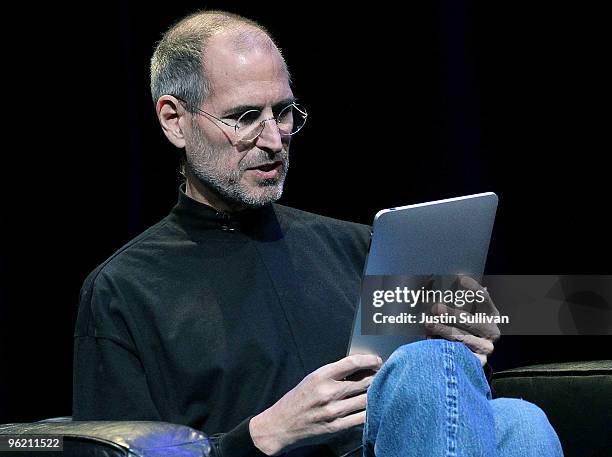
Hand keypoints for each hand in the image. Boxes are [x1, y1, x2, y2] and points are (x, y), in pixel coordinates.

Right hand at [249, 354, 382, 454]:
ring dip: (376, 394)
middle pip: (364, 381)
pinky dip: (370, 410)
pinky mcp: (336, 426)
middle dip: (377, 377)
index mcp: (321, 376)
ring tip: (381, 389)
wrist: (280, 425)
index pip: (352, 363)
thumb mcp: (312, 379)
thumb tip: (359, 368)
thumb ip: (334, 374)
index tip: (377, 360)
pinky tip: (373, 406)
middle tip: (382, 375)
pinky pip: (362, 417)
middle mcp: (328, 392)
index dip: (369, 360)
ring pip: (366, 399)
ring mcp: (333, 411)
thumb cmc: (297, 399)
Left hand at [425, 276, 500, 365]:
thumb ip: (462, 298)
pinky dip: (443, 346)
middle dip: (451, 314)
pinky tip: (431, 340)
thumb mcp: (468, 311)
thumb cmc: (466, 326)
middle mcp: (492, 332)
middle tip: (435, 308)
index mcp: (491, 315)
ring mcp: (485, 348)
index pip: (484, 299)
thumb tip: (451, 280)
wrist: (473, 354)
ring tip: (428, 323)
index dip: (474, 289)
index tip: (461, 279)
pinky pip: (457, 353)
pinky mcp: (477, 362)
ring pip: (461, 338)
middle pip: (470, 321)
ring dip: (443, 329)